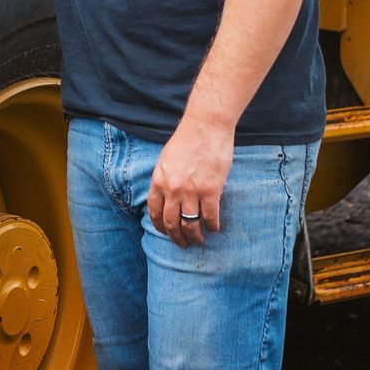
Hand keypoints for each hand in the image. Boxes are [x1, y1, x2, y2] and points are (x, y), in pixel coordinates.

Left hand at [147, 116, 233, 246]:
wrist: (206, 126)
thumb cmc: (187, 139)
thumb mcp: (166, 159)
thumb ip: (165, 179)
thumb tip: (167, 196)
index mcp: (159, 180)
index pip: (154, 212)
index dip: (160, 226)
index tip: (166, 233)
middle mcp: (172, 189)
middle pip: (171, 223)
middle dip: (176, 237)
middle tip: (183, 244)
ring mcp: (191, 191)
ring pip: (190, 224)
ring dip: (195, 236)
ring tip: (199, 240)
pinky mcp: (211, 190)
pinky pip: (210, 217)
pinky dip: (212, 226)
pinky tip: (215, 228)